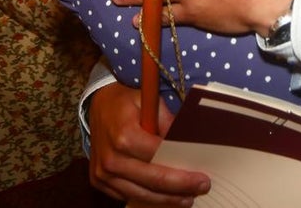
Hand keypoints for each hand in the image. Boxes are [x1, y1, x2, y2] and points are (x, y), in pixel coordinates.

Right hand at [88, 83, 209, 204]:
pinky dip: (148, 198)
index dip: (182, 171)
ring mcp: (103, 173)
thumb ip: (168, 123)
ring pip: (140, 194)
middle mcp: (111, 158)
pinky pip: (127, 195)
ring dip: (166, 199)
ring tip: (187, 199)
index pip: (159, 159)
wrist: (97, 106)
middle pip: (152, 181)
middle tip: (202, 188)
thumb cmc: (126, 103)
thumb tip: (187, 144)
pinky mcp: (99, 181)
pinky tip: (164, 197)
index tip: (202, 177)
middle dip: (180, 189)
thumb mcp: (150, 101)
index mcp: (124, 135)